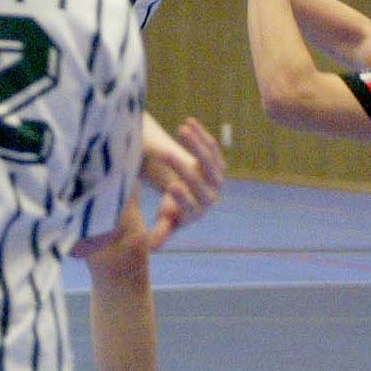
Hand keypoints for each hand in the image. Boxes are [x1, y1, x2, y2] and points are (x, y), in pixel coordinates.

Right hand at [139, 115, 225, 248]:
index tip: (172, 187)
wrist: (189, 194)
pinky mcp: (218, 163)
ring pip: (208, 159)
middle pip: (197, 179)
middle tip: (163, 152)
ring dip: (196, 143)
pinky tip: (189, 121)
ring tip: (181, 129)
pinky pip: (212, 147)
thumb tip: (152, 248)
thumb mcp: (166, 219)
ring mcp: (217, 178)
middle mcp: (211, 196)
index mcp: (197, 212)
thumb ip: (161, 231)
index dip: (183, 197)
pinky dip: (201, 134)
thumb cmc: (173, 208)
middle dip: (181, 166)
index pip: (191, 205)